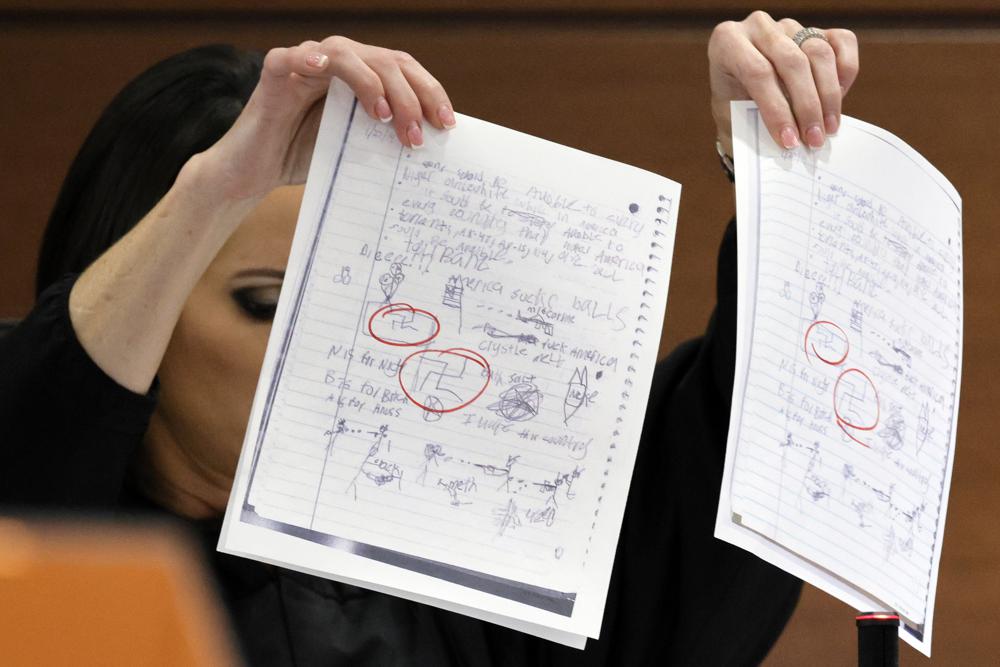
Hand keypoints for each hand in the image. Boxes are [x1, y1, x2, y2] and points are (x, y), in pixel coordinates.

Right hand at [202, 36, 454, 201]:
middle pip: (385, 61)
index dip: (430, 92)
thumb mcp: (357, 147)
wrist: (255, 172)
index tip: (447, 124)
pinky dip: (309, 59)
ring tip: (384, 118)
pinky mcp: (275, 72)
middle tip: (417, 136)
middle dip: (409, 96)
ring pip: (347, 54)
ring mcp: (305, 62)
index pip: (405, 70)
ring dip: (372, 83)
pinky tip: (322, 70)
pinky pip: (292, 56)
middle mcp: (337, 61)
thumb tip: (434, 146)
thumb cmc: (306, 157)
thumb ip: (386, 137)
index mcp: (362, 75)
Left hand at [708, 12, 858, 155]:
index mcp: (727, 41)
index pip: (758, 72)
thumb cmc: (731, 109)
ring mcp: (788, 26)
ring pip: (819, 53)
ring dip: (829, 96)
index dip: (776, 110)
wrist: (737, 97)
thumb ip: (753, 123)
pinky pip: (841, 42)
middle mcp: (758, 26)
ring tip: (828, 128)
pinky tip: (840, 98)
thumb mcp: (732, 117)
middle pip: (792, 62)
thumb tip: (788, 142)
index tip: (789, 141)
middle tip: (813, 140)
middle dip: (807, 106)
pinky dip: (845, 71)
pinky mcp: (814, 30)